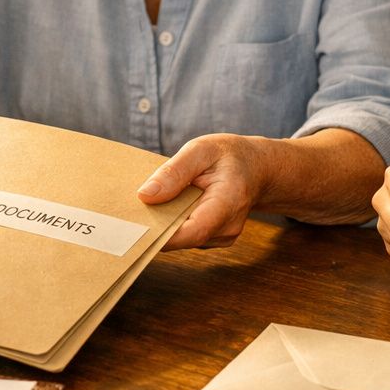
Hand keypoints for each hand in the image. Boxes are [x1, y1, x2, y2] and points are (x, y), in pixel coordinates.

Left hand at [138, 134, 265, 249]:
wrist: (257, 169)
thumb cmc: (230, 156)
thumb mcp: (201, 150)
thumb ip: (174, 171)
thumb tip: (145, 195)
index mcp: (229, 201)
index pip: (196, 230)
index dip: (164, 235)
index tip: (137, 227)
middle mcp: (228, 227)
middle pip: (184, 238)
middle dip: (157, 226)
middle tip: (132, 212)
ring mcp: (222, 237)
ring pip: (183, 239)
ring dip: (165, 223)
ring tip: (155, 201)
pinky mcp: (214, 239)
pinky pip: (187, 236)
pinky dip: (174, 223)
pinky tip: (170, 206)